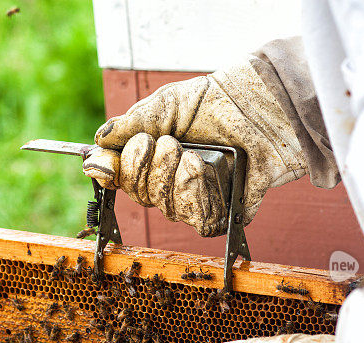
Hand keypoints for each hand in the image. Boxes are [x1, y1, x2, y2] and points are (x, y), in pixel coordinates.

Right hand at [83, 61, 308, 236]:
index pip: (121, 177)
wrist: (264, 105)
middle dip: (147, 167)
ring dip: (175, 176)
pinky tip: (209, 170)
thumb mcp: (167, 105)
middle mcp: (172, 182)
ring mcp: (197, 198)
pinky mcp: (224, 211)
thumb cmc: (219, 101)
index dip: (112, 172)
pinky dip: (199, 192)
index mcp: (155, 157)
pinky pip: (198, 219)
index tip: (108, 162)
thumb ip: (132, 124)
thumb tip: (98, 143)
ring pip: (166, 207)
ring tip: (195, 154)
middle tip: (169, 142)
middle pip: (140, 195)